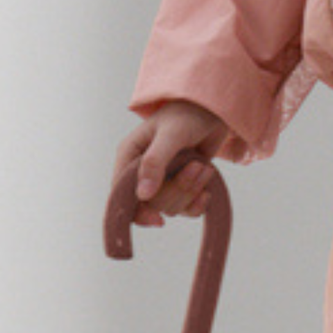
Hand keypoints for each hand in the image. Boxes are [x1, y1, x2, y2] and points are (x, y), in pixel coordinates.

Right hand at [112, 101, 226, 228]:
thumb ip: (155, 162)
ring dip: (192, 191)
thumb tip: (142, 195)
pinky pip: (185, 209)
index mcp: (129, 156)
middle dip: (178, 190)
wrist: (212, 112)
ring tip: (204, 167)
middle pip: (151, 204)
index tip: (157, 220)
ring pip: (170, 207)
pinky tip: (208, 189)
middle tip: (196, 166)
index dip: (136, 211)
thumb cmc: (187, 115)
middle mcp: (141, 172)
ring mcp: (161, 181)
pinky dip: (198, 203)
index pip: (120, 194)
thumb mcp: (171, 135)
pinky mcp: (180, 186)